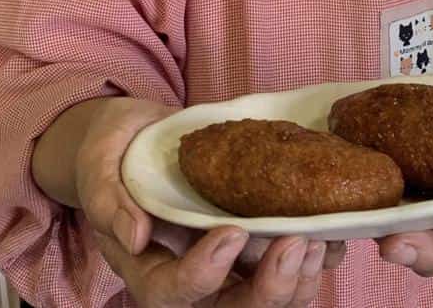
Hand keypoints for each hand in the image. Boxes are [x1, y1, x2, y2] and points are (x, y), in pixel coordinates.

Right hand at [73, 98, 341, 304]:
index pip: (171, 293)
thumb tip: (137, 235)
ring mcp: (229, 273)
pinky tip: (335, 233)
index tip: (230, 232)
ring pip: (270, 302)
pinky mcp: (257, 254)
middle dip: (269, 288)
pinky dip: (317, 262)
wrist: (140, 141)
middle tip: (296, 242)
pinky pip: (292, 275)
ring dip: (300, 280)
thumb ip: (108, 200)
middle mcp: (193, 284)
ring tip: (320, 238)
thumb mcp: (97, 165)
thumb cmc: (114, 154)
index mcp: (147, 270)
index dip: (202, 274)